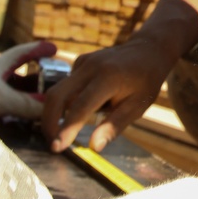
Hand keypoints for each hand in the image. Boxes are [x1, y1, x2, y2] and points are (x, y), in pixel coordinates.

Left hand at [0, 40, 56, 120]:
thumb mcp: (2, 99)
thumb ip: (26, 105)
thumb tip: (49, 109)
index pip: (22, 53)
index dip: (39, 50)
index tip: (53, 48)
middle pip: (17, 75)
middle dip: (34, 79)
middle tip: (51, 84)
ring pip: (7, 91)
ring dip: (21, 98)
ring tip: (37, 109)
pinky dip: (9, 111)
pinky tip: (14, 121)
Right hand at [42, 37, 170, 152]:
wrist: (148, 50)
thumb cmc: (146, 82)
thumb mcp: (137, 106)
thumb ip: (114, 126)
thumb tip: (95, 147)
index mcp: (108, 78)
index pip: (80, 107)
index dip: (66, 129)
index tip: (57, 148)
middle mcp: (91, 67)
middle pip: (57, 96)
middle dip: (50, 122)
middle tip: (54, 144)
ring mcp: (83, 62)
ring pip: (59, 91)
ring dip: (59, 113)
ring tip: (74, 127)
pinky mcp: (79, 62)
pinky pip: (68, 86)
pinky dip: (71, 100)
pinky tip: (93, 102)